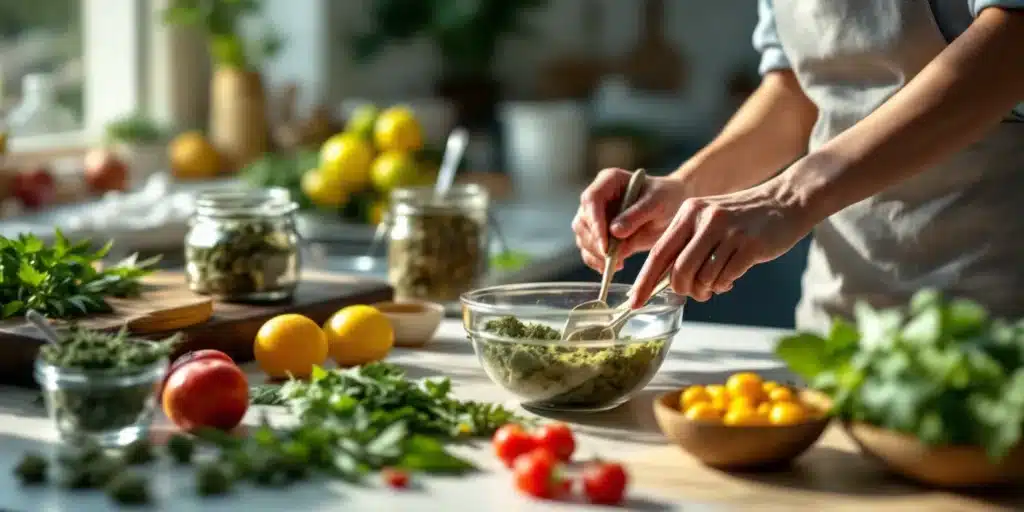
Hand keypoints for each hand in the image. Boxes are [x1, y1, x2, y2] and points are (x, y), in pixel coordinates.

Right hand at [572, 169, 688, 272]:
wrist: (673, 207)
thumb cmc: (666, 197)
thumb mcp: (658, 203)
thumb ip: (637, 215)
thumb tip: (614, 232)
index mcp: (608, 181)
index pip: (591, 200)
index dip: (595, 223)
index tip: (605, 245)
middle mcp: (597, 197)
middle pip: (582, 221)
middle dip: (595, 243)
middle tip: (612, 259)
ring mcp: (595, 216)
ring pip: (583, 237)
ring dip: (595, 254)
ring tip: (617, 264)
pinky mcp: (599, 234)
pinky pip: (589, 250)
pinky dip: (597, 261)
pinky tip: (613, 267)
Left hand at [629, 181, 815, 305]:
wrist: (786, 201)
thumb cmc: (742, 218)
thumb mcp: (708, 219)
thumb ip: (686, 244)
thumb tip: (665, 282)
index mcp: (689, 212)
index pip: (659, 252)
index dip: (644, 282)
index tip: (634, 303)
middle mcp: (705, 219)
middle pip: (678, 270)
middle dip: (682, 290)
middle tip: (693, 293)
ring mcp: (729, 231)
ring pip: (702, 278)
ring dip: (706, 290)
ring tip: (715, 284)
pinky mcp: (750, 245)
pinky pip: (725, 278)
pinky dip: (723, 285)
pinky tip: (730, 279)